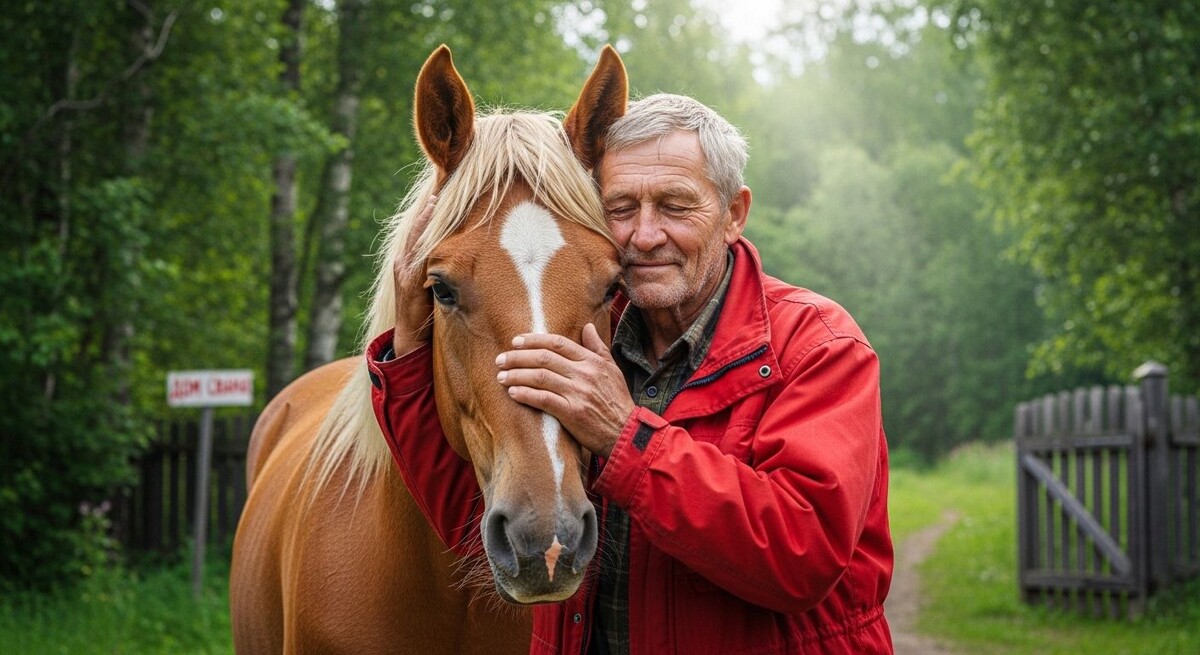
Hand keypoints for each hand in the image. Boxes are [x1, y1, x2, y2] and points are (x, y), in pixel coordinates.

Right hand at [392, 195, 436, 355]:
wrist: (409, 335)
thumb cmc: (423, 310)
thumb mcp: (430, 284)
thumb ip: (438, 269)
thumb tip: (458, 256)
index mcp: (407, 262)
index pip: (417, 233)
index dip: (426, 216)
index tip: (437, 198)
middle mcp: (403, 263)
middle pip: (415, 231)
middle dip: (426, 212)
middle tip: (437, 192)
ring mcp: (404, 271)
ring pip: (415, 240)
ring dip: (425, 220)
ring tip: (434, 203)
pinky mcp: (409, 281)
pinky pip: (419, 258)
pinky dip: (426, 243)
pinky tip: (434, 231)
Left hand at [495, 323, 634, 456]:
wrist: (627, 433)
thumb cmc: (617, 401)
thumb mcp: (612, 370)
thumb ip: (598, 347)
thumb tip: (588, 326)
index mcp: (592, 361)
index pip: (558, 343)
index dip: (534, 340)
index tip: (515, 341)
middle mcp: (584, 374)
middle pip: (544, 358)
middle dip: (518, 357)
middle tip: (501, 359)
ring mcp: (578, 393)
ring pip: (540, 377)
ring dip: (516, 375)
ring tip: (501, 376)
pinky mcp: (572, 413)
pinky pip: (543, 399)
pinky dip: (525, 394)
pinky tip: (512, 392)